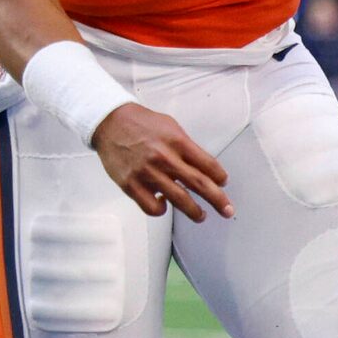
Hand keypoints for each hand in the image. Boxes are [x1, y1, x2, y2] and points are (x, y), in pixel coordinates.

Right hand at [93, 103, 232, 220]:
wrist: (110, 122)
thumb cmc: (141, 124)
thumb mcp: (170, 126)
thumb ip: (186, 147)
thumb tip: (204, 168)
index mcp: (177, 141)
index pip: (208, 164)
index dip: (220, 177)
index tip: (223, 183)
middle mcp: (164, 158)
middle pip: (199, 184)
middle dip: (218, 200)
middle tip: (227, 210)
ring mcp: (147, 173)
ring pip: (179, 200)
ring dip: (194, 212)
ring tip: (201, 216)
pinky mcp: (131, 185)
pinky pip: (152, 207)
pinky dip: (161, 210)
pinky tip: (164, 205)